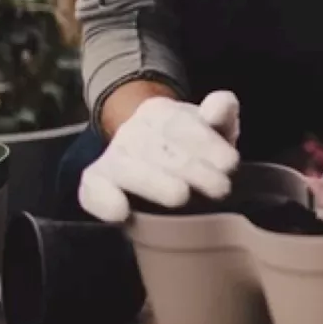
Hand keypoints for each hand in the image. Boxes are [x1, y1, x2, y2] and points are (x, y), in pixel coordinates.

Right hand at [78, 90, 241, 221]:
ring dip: (153, 182)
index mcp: (162, 112)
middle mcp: (133, 131)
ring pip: (125, 167)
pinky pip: (92, 188)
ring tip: (181, 197)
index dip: (206, 143)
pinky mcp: (96, 180)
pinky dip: (103, 200)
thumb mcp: (214, 125)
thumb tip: (217, 110)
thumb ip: (222, 110)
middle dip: (190, 168)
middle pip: (156, 147)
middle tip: (220, 189)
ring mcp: (112, 155)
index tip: (230, 164)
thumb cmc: (191, 144)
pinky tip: (120, 213)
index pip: (181, 123)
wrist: (150, 152)